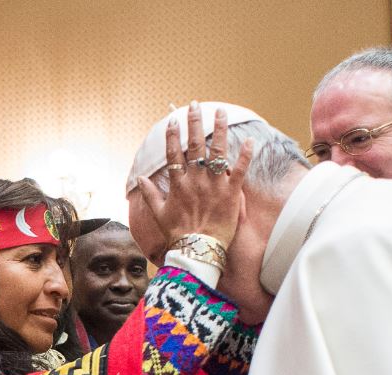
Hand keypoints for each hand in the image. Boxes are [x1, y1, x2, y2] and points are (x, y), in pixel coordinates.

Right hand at [138, 101, 252, 249]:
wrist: (197, 252)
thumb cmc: (178, 235)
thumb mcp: (158, 215)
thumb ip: (149, 195)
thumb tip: (141, 180)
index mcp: (178, 184)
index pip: (174, 153)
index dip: (174, 135)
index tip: (173, 120)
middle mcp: (195, 180)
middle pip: (195, 145)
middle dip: (195, 123)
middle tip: (195, 105)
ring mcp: (214, 185)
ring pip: (217, 151)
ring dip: (220, 129)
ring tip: (222, 112)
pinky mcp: (231, 194)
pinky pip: (240, 171)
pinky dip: (245, 156)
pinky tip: (250, 141)